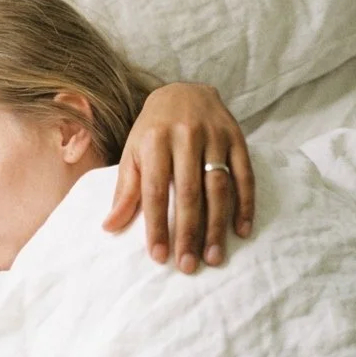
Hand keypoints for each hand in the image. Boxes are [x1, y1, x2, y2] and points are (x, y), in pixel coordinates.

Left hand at [103, 83, 254, 272]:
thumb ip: (126, 190)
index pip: (155, 192)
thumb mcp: (133, 153)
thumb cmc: (153, 129)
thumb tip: (110, 227)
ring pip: (218, 188)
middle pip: (188, 194)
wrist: (184, 90)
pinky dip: (245, 205)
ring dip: (217, 226)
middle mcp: (185, 138)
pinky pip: (245, 176)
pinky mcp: (237, 139)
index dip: (157, 226)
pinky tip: (242, 231)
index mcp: (154, 142)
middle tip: (188, 265)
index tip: (159, 257)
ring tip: (214, 257)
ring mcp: (215, 138)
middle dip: (188, 233)